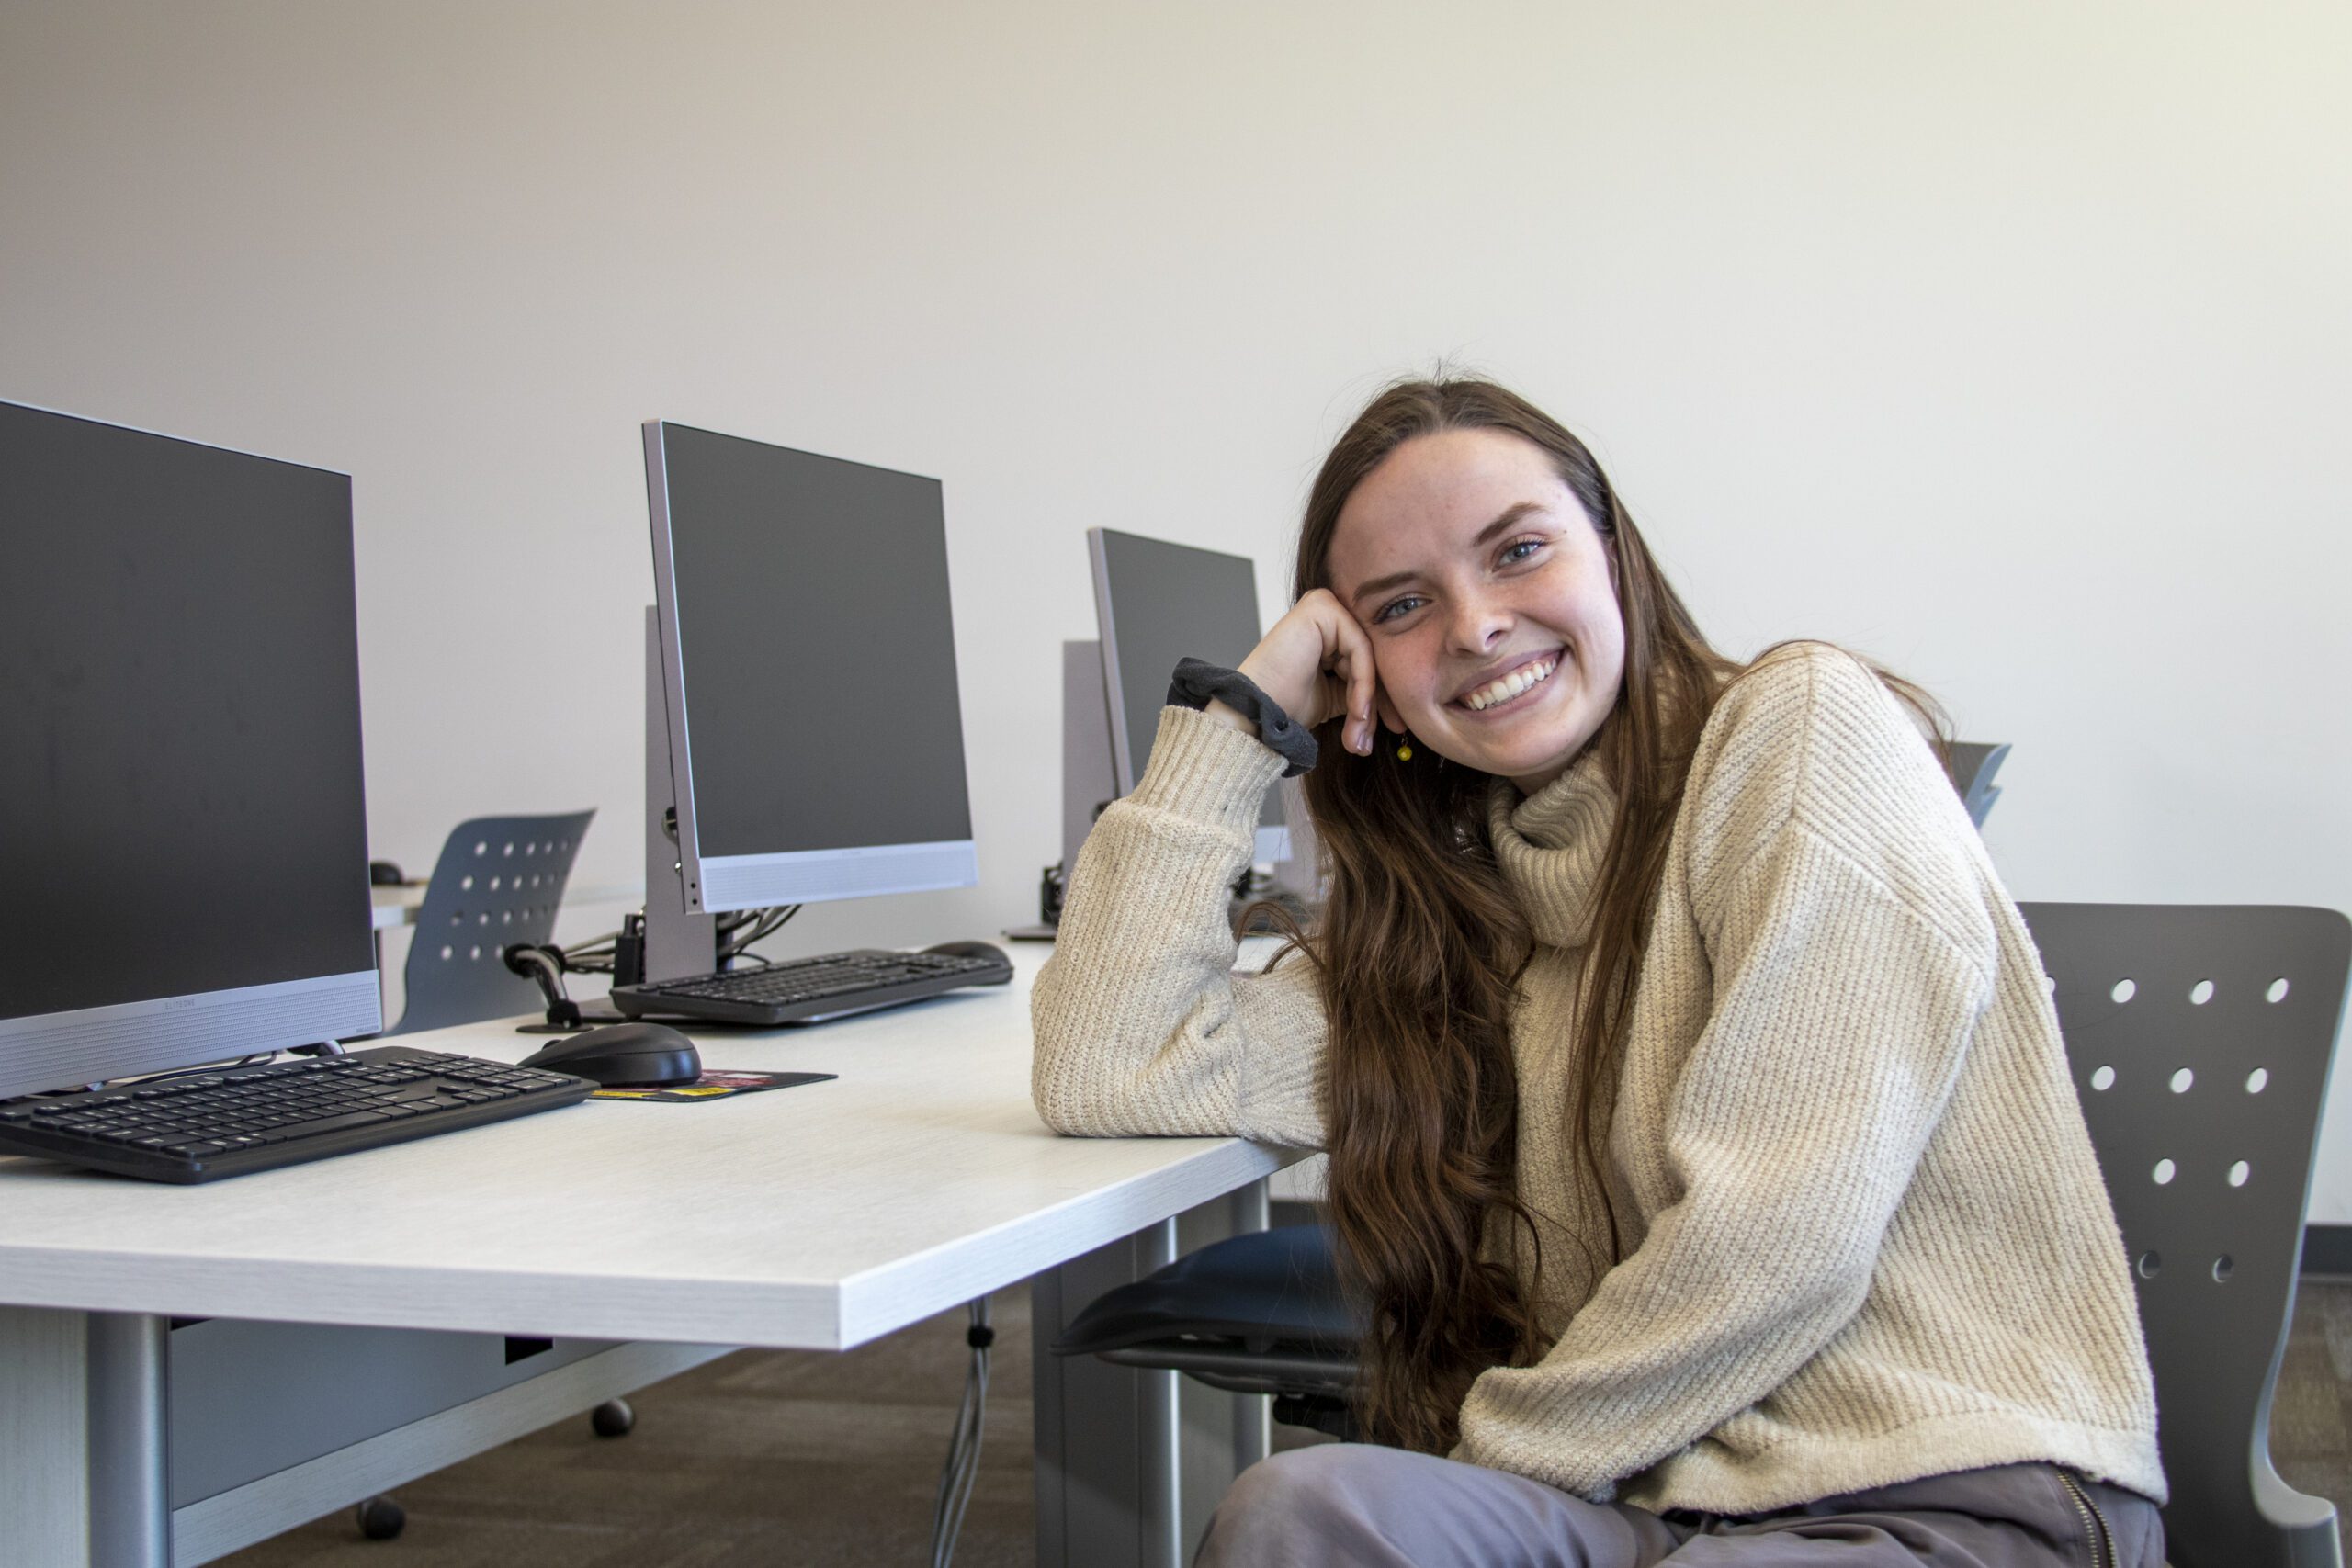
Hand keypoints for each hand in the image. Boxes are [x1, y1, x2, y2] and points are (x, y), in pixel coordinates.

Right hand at [1214, 588, 1381, 756]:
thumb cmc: (1287, 705)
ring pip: (1369, 655)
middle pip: (1372, 655)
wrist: (1256, 712)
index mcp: (1329, 627)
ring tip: (1358, 733)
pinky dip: (1364, 684)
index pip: (1369, 658)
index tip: (1392, 729)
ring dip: (1368, 700)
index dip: (1381, 696)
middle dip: (1377, 702)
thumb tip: (1399, 708)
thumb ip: (1363, 689)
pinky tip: (1358, 711)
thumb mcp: (1338, 697)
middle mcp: (1327, 610)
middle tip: (1378, 737)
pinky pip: (1360, 648)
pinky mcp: (1322, 607)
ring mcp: (1324, 604)